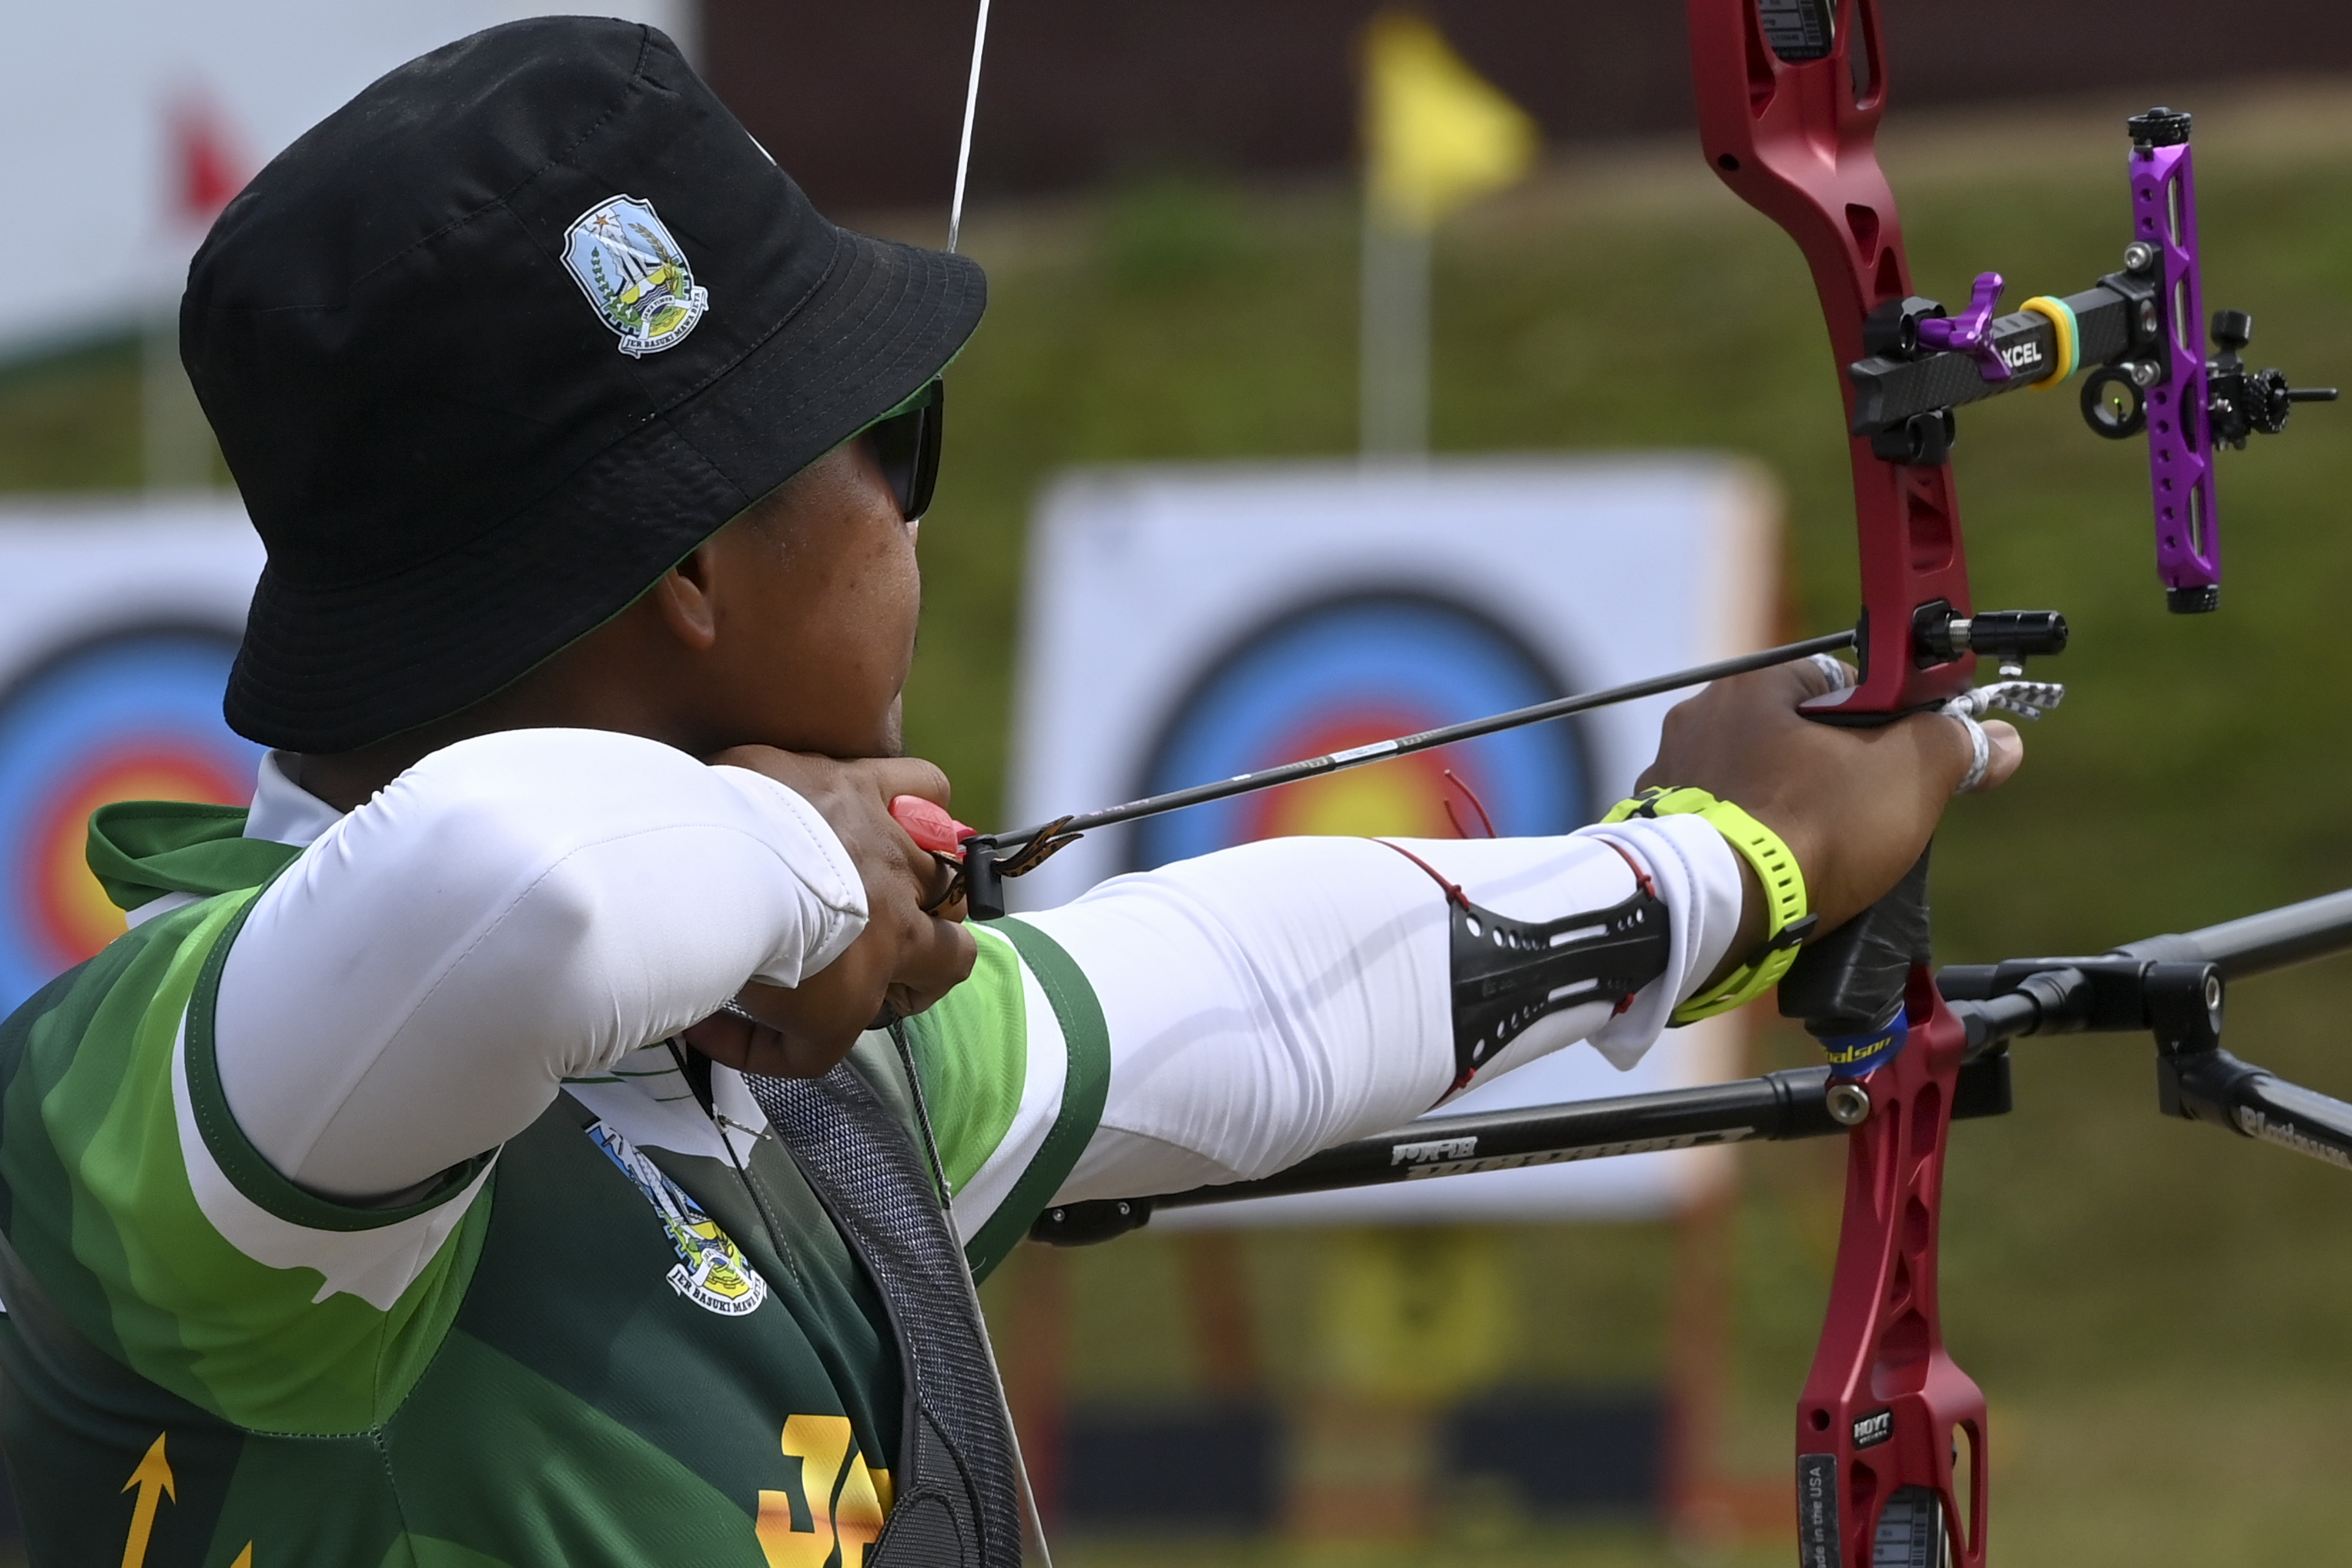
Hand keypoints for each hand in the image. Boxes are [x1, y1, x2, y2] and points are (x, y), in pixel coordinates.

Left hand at [682, 750, 975, 1077]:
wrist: (730, 879)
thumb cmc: (770, 951)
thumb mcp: (804, 1029)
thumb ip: (808, 1049)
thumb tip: (768, 1047)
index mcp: (901, 938)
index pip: (956, 958)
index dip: (929, 976)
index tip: (888, 988)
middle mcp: (904, 878)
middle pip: (949, 896)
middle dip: (920, 913)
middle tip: (864, 927)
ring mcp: (879, 825)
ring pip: (939, 834)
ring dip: (912, 853)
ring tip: (869, 860)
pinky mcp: (846, 781)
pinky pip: (914, 778)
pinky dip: (913, 792)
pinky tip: (882, 801)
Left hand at [1636, 660, 2021, 964]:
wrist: (1718, 910)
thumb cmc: (1810, 829)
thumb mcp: (1909, 775)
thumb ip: (1954, 744)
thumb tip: (1997, 739)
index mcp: (1750, 685)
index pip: (1839, 680)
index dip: (1885, 717)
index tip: (1906, 757)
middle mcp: (1697, 720)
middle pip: (1795, 735)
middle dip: (1836, 771)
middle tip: (1869, 814)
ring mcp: (1669, 778)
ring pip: (1756, 784)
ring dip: (1790, 810)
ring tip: (1823, 853)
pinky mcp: (1657, 833)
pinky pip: (1718, 827)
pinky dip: (1748, 844)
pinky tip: (1774, 873)